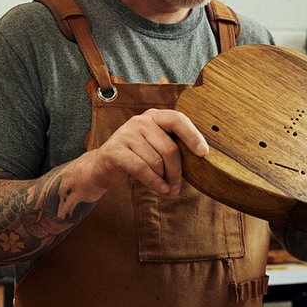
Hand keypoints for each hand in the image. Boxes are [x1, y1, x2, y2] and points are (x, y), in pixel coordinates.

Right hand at [73, 108, 207, 198]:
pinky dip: (154, 182)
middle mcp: (140, 121)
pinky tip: (160, 189)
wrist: (102, 168)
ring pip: (156, 161)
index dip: (193, 135)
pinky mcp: (115, 150)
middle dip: (177, 172)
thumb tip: (200, 159)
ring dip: (164, 180)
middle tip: (178, 187)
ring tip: (166, 189)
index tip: (204, 153)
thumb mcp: (155, 147)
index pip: (178, 119)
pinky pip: (142, 168)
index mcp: (154, 116)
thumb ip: (172, 147)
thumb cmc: (136, 158)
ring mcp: (126, 134)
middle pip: (169, 148)